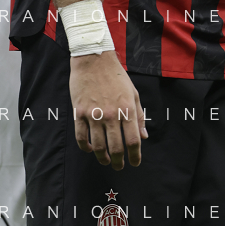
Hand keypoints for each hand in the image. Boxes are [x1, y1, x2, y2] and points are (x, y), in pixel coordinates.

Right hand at [69, 52, 147, 169]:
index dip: (135, 156)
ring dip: (102, 158)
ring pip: (98, 146)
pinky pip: (81, 136)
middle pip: (116, 148)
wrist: (94, 59)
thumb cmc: (116, 76)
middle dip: (118, 162)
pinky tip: (90, 149)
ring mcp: (94, 114)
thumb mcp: (133, 93)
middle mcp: (112, 114)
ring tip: (105, 161)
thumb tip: (144, 136)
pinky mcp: (80, 112)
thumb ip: (139, 116)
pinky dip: (85, 147)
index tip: (135, 162)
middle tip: (119, 166)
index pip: (133, 141)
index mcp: (127, 109)